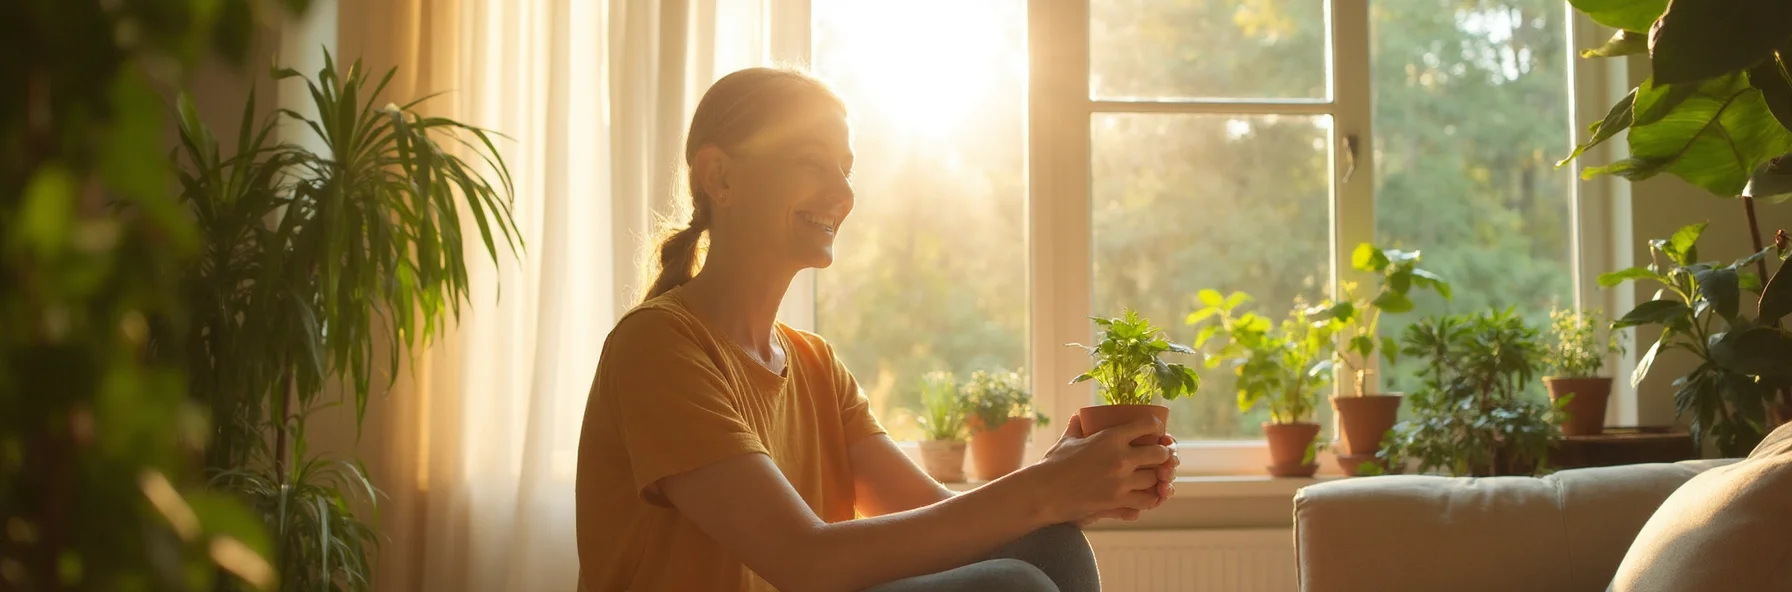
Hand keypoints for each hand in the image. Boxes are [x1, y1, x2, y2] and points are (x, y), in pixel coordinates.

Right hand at [1033, 414, 1171, 524]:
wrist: (1043, 492)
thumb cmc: (1053, 464)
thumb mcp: (1067, 440)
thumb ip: (1077, 426)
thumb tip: (1078, 415)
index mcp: (1110, 437)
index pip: (1149, 425)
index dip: (1157, 427)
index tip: (1157, 432)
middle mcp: (1121, 458)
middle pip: (1160, 454)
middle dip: (1163, 455)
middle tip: (1159, 457)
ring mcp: (1121, 482)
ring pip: (1156, 479)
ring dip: (1156, 478)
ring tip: (1153, 477)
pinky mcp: (1118, 502)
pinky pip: (1147, 501)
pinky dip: (1150, 498)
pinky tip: (1146, 495)